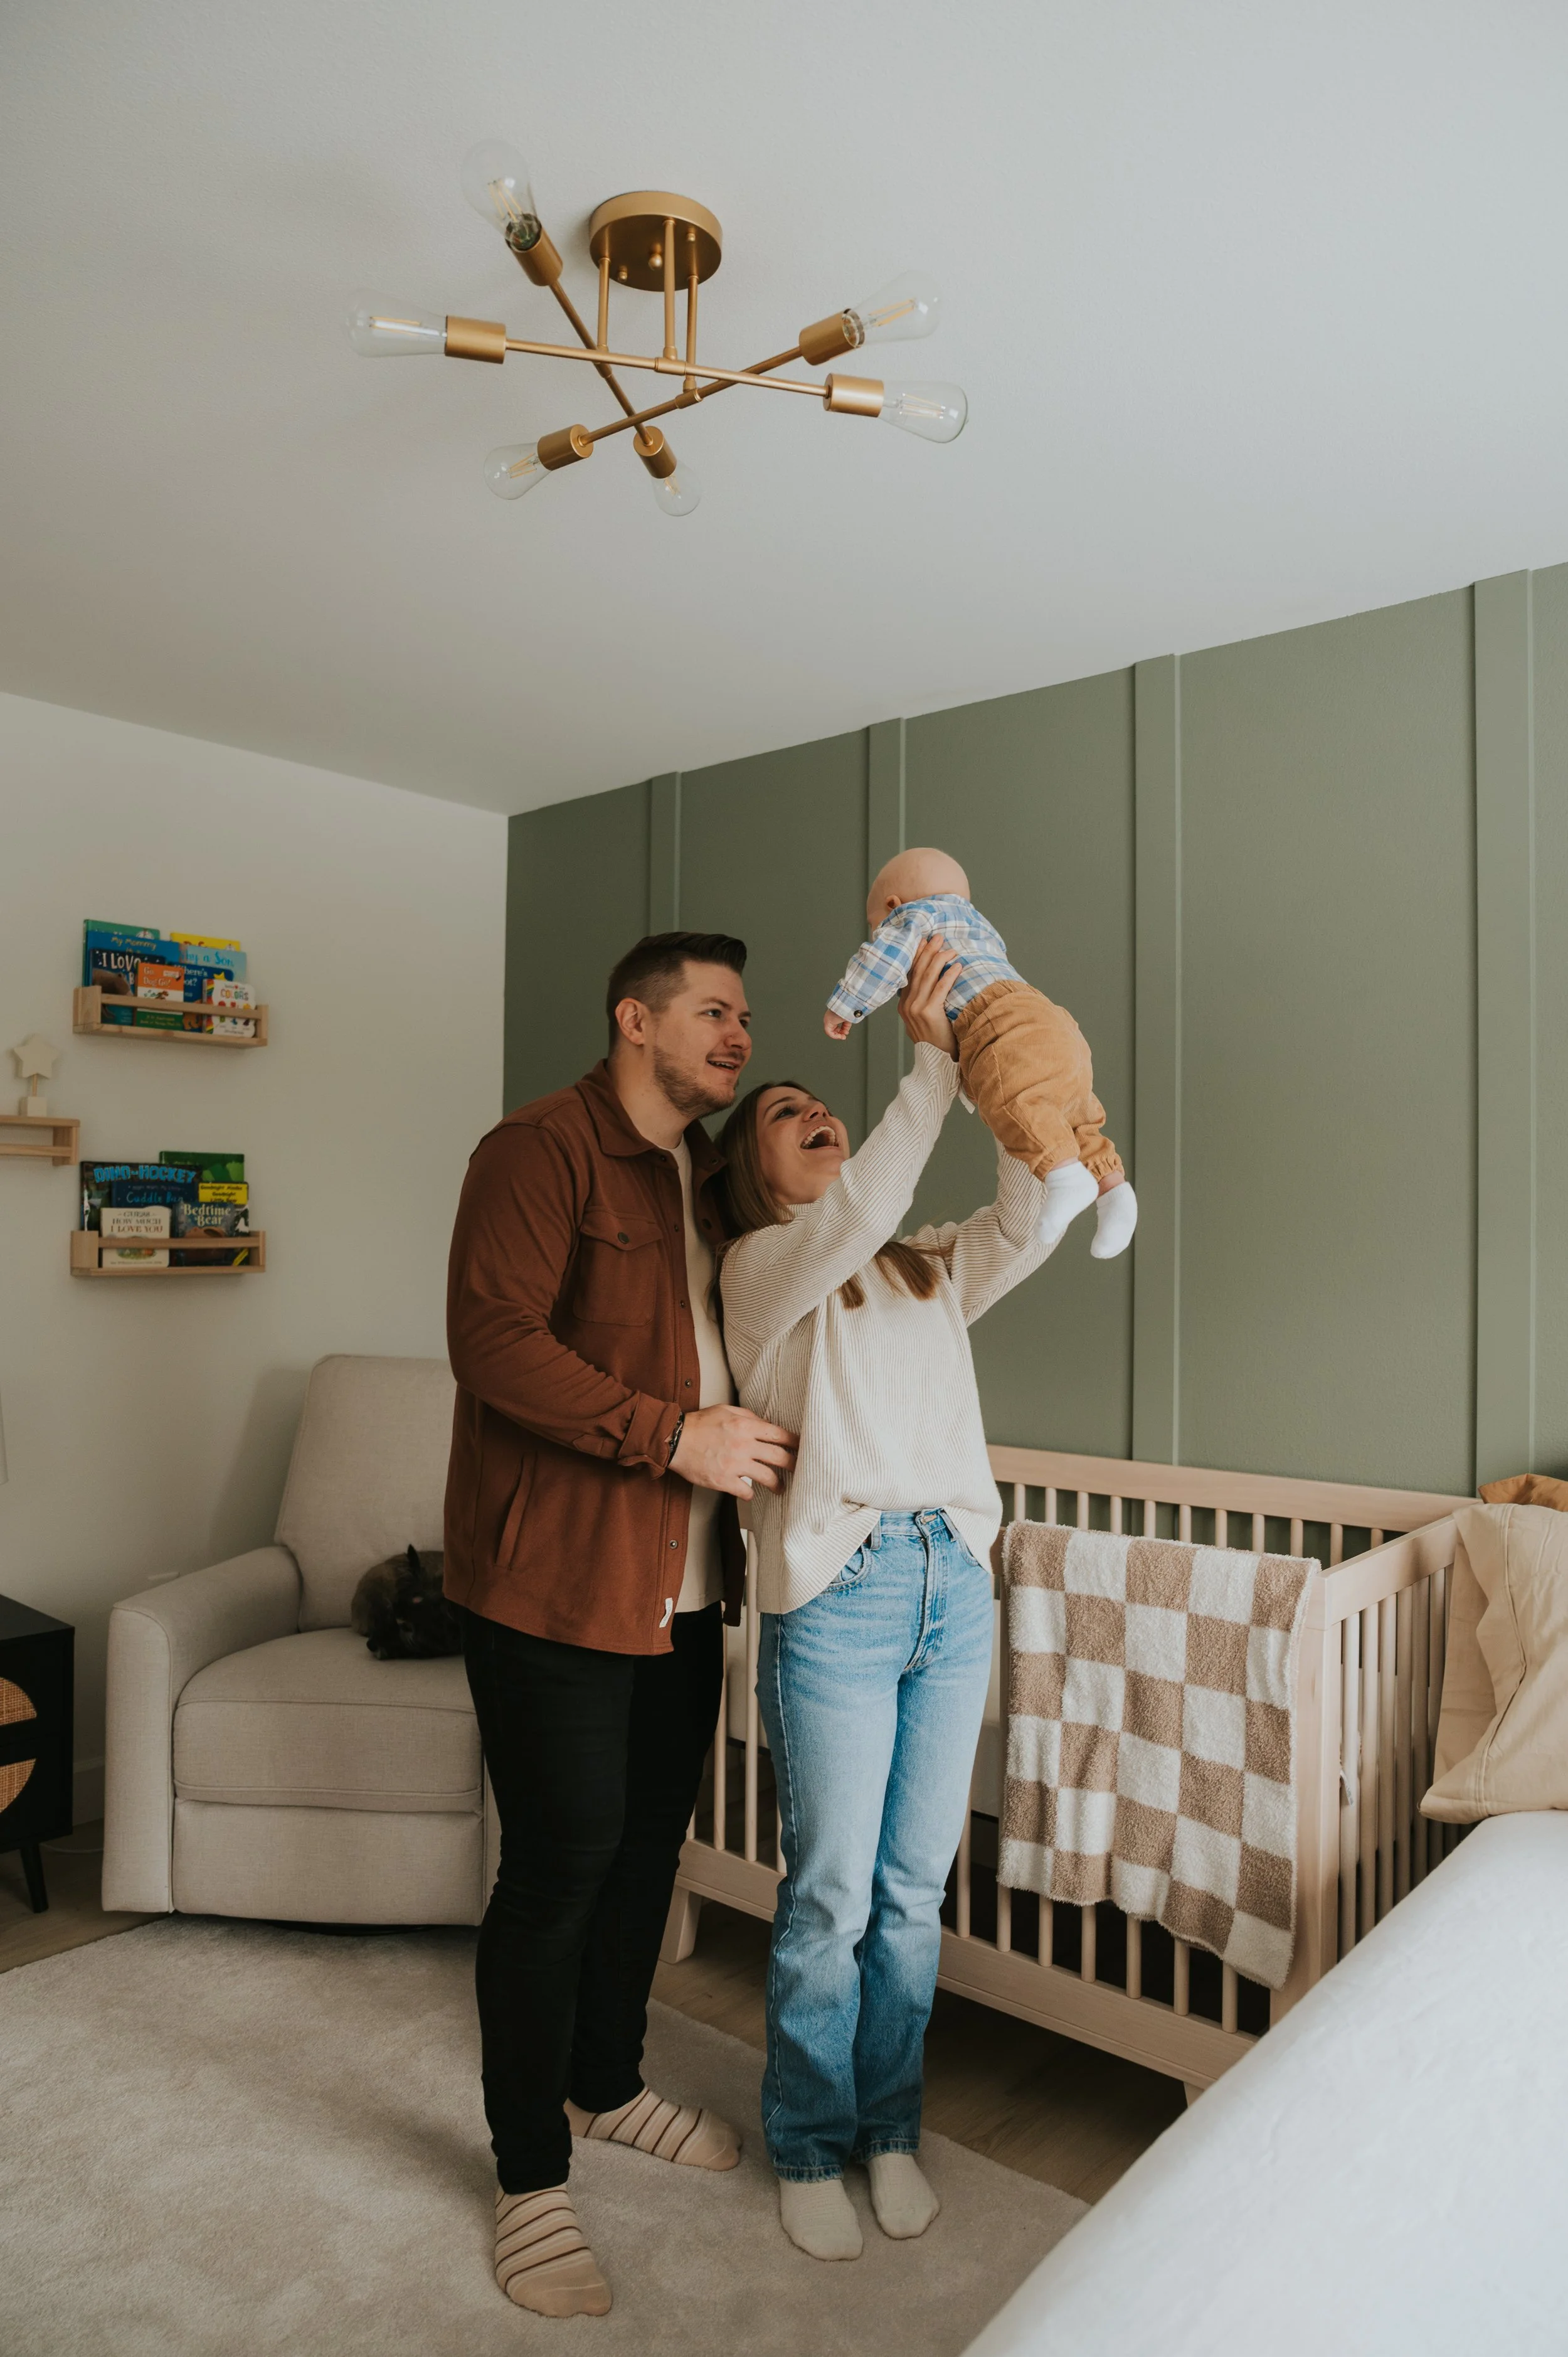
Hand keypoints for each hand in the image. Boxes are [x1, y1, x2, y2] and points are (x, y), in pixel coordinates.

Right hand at [671, 1403, 797, 1498]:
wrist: (675, 1440)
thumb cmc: (699, 1424)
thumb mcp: (726, 1410)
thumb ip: (748, 1416)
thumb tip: (765, 1423)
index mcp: (746, 1426)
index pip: (779, 1435)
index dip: (795, 1443)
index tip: (802, 1448)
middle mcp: (744, 1445)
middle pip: (779, 1457)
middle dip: (793, 1465)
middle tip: (799, 1470)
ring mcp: (734, 1464)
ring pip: (767, 1477)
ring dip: (777, 1484)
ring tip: (780, 1488)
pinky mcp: (723, 1481)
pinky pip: (745, 1491)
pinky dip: (749, 1494)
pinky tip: (750, 1493)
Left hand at [823, 1010, 852, 1040]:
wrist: (844, 1007)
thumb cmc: (846, 1010)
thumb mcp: (848, 1019)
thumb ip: (846, 1026)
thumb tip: (846, 1032)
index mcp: (835, 1016)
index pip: (837, 1026)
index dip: (842, 1031)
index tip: (846, 1033)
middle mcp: (830, 1018)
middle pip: (834, 1030)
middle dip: (840, 1034)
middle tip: (844, 1036)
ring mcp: (828, 1020)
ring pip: (831, 1032)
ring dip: (838, 1036)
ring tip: (843, 1037)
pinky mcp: (827, 1023)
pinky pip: (829, 1032)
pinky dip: (834, 1036)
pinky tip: (839, 1036)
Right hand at [897, 934, 958, 1057]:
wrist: (935, 1061)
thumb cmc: (935, 1040)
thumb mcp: (923, 1019)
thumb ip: (923, 1001)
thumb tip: (933, 981)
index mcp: (904, 1004)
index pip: (909, 974)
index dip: (917, 955)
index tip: (923, 941)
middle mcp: (907, 1004)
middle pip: (918, 971)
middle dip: (929, 951)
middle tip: (938, 937)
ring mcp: (916, 1008)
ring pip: (928, 976)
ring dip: (940, 959)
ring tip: (951, 948)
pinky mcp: (928, 1013)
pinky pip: (940, 988)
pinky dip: (949, 975)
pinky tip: (957, 966)